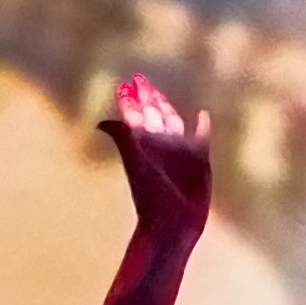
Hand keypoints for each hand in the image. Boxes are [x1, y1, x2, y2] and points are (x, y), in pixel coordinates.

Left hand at [100, 74, 212, 257]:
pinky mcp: (200, 161)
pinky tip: (202, 116)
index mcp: (145, 144)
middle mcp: (161, 145)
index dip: (131, 100)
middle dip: (147, 98)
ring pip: (174, 123)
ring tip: (161, 95)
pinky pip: (201, 138)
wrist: (172, 224)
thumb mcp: (137, 164)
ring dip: (168, 108)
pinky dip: (202, 127)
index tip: (125, 83)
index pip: (136, 115)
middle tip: (140, 80)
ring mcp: (180, 152)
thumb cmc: (152, 196)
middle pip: (154, 115)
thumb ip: (124, 139)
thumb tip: (103, 122)